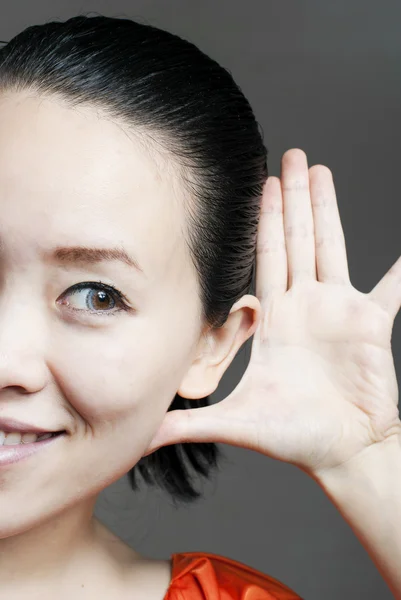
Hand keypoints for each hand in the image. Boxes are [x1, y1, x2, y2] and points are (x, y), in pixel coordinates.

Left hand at [143, 149, 400, 478]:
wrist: (340, 452)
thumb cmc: (292, 437)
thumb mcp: (233, 422)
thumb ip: (187, 424)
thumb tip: (141, 437)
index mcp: (275, 319)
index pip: (266, 257)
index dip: (263, 220)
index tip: (260, 185)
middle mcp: (305, 306)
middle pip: (296, 239)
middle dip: (292, 197)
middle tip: (291, 156)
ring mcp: (338, 310)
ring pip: (330, 246)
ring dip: (326, 208)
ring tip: (320, 171)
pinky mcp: (370, 324)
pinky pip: (393, 288)